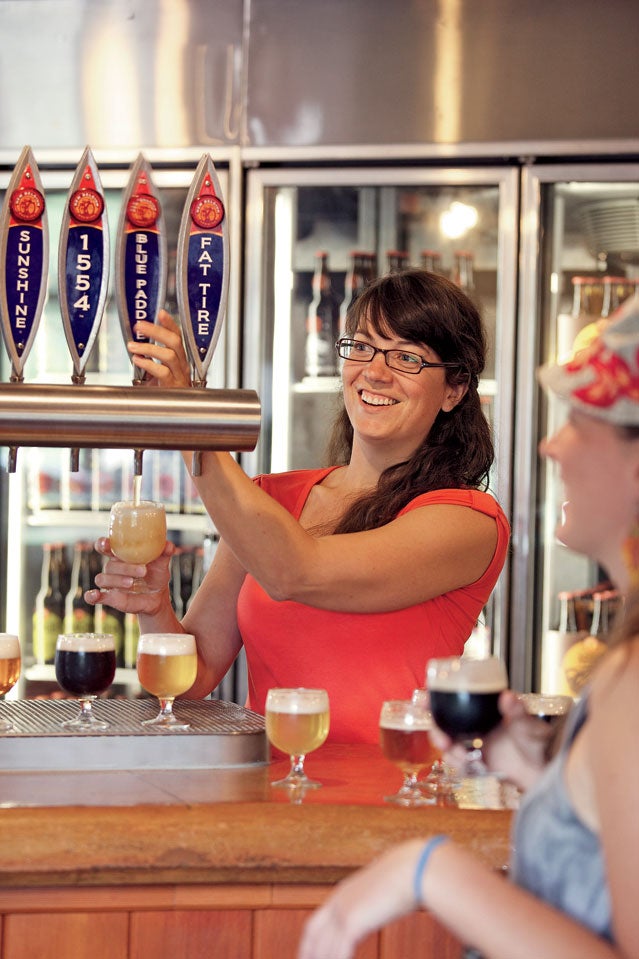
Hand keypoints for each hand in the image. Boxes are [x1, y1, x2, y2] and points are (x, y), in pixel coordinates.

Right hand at [84, 538, 174, 612]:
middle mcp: (113, 567)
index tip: (106, 543)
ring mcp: (110, 583)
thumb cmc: (156, 574)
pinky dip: (92, 596)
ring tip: (132, 583)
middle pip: (110, 564)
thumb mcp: (162, 563)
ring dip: (116, 580)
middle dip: (125, 567)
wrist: (158, 596)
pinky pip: (94, 596)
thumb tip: (169, 546)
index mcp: (121, 555)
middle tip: (143, 571)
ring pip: (103, 579)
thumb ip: (164, 552)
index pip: (105, 546)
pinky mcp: (110, 597)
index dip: (103, 543)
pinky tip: (95, 595)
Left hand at [127, 309, 191, 387]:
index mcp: (179, 360)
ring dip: (149, 347)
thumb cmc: (163, 394)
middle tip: (139, 326)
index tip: (160, 312)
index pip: (178, 337)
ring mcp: (179, 377)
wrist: (171, 416)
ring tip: (132, 345)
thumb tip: (135, 344)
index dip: (170, 323)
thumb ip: (150, 359)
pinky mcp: (173, 388)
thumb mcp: (157, 373)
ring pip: (170, 355)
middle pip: (175, 342)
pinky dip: (149, 364)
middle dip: (156, 331)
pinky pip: (163, 372)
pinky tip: (138, 360)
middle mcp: (182, 366)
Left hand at [298, 839, 423, 958]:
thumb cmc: (405, 878)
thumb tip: (383, 902)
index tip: (307, 958)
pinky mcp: (352, 923)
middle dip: (308, 957)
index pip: (314, 925)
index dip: (308, 945)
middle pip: (313, 938)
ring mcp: (342, 912)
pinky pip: (339, 954)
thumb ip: (376, 901)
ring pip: (324, 949)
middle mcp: (337, 902)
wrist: (411, 869)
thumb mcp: (384, 890)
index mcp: (342, 894)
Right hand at [429, 690, 554, 790]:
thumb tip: (507, 696)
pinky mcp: (475, 763)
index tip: (424, 698)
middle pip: (443, 723)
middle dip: (436, 729)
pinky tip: (468, 765)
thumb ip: (516, 711)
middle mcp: (474, 725)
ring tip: (459, 755)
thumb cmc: (538, 742)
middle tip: (442, 739)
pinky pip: (458, 763)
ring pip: (447, 744)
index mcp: (483, 710)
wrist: (542, 772)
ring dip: (447, 750)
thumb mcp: (527, 724)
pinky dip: (459, 764)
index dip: (435, 698)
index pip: (454, 699)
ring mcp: (473, 744)